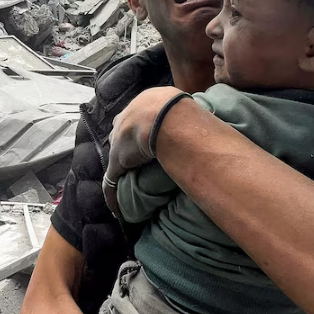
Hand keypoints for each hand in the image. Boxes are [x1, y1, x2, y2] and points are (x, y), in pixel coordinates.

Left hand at [102, 86, 185, 214]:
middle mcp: (126, 118)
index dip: (141, 128)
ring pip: (115, 156)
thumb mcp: (181, 105)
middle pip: (121, 133)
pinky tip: (115, 209)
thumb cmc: (179, 109)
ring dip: (120, 168)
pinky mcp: (117, 161)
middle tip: (136, 158)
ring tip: (126, 182)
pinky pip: (111, 181)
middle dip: (126, 145)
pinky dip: (112, 195)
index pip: (137, 116)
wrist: (166, 117)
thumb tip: (202, 120)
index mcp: (142, 103)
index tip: (149, 138)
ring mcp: (119, 141)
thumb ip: (183, 112)